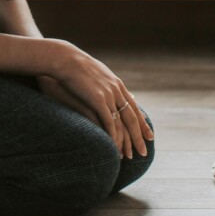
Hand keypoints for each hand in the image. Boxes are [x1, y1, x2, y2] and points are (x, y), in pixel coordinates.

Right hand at [47, 41, 153, 158]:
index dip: (142, 123)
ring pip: (123, 123)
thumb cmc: (75, 67)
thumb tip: (108, 88)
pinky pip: (109, 123)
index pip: (134, 108)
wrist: (65, 59)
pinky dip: (113, 137)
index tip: (149, 136)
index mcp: (117, 84)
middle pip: (132, 118)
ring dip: (126, 142)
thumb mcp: (95, 74)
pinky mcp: (98, 100)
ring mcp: (109, 95)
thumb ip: (105, 84)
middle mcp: (117, 90)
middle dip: (139, 137)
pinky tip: (114, 148)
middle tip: (143, 153)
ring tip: (128, 156)